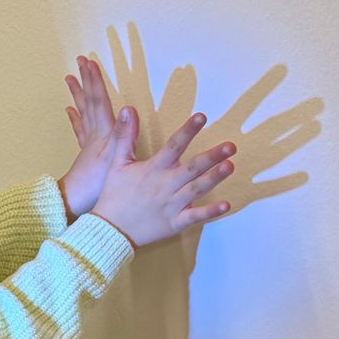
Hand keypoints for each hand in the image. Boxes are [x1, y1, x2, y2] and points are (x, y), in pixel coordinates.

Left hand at [59, 56, 117, 218]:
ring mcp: (88, 143)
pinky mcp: (86, 154)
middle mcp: (94, 134)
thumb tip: (128, 108)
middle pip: (89, 101)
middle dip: (87, 80)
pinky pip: (80, 130)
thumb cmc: (96, 185)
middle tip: (80, 61)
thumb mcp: (115, 158)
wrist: (75, 203)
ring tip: (70, 78)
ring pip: (83, 112)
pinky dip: (76, 118)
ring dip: (78, 94)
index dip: (96, 81)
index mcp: (103, 133)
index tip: (90, 62)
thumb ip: (123, 134)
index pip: (99, 101)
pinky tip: (70, 111)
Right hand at [91, 107, 235, 246]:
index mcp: (153, 169)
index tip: (201, 116)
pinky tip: (226, 205)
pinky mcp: (174, 223)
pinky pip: (194, 217)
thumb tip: (127, 110)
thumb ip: (124, 136)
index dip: (188, 131)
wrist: (108, 229)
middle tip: (231, 146)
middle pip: (192, 168)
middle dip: (212, 156)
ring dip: (214, 178)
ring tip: (230, 166)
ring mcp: (171, 205)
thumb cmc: (113, 195)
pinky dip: (210, 212)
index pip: (173, 146)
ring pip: (196, 189)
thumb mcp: (117, 164)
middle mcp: (165, 185)